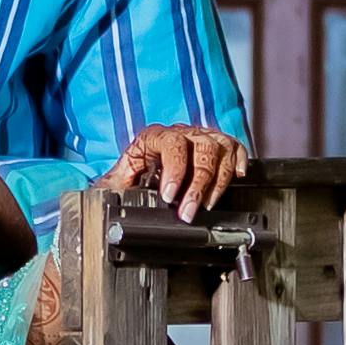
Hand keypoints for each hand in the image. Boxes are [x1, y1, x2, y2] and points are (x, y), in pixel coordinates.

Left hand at [104, 121, 246, 219]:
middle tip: (190, 212)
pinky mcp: (218, 145)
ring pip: (221, 149)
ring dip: (218, 181)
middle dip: (197, 186)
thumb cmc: (136, 168)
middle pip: (202, 149)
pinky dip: (239, 161)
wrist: (150, 160)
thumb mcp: (120, 176)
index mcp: (156, 136)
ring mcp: (203, 136)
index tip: (170, 196)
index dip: (175, 171)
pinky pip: (236, 147)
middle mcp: (183, 132)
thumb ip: (114, 184)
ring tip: (207, 204)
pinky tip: (237, 177)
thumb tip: (106, 196)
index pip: (172, 144)